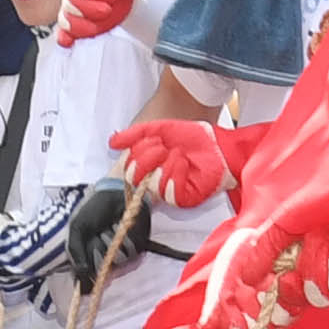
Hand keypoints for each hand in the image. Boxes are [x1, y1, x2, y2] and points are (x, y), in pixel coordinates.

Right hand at [112, 115, 241, 208]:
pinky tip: (182, 164)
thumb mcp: (157, 129)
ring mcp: (168, 191)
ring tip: (176, 154)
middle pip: (134, 178)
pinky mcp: (183, 199)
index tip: (152, 139)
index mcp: (146, 166)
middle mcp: (153, 180)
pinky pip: (169, 193)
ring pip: (151, 185)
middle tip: (162, 146)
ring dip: (164, 164)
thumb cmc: (190, 137)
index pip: (127, 168)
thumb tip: (112, 143)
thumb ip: (134, 134)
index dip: (137, 153)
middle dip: (147, 157)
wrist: (216, 142)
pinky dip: (174, 175)